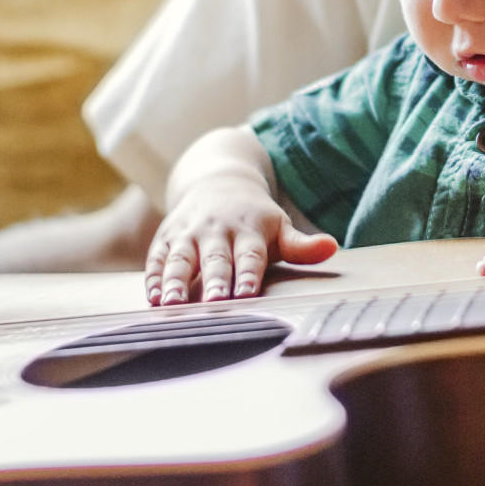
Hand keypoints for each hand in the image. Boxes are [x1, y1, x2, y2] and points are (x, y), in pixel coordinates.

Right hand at [145, 177, 337, 305]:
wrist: (217, 181)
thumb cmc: (254, 217)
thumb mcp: (279, 226)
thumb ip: (301, 245)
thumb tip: (331, 247)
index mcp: (248, 230)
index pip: (250, 255)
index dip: (249, 274)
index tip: (248, 293)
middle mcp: (217, 231)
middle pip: (216, 259)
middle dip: (215, 281)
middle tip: (214, 302)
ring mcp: (189, 234)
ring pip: (181, 259)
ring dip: (176, 282)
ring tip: (172, 304)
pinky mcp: (167, 238)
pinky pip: (158, 258)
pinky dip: (154, 278)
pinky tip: (153, 298)